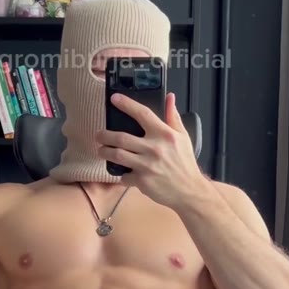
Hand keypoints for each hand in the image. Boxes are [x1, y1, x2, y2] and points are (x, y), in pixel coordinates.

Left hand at [96, 93, 205, 209]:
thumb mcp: (183, 137)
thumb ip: (173, 117)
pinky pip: (123, 176)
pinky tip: (122, 173)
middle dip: (105, 136)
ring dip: (105, 152)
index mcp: (164, 134)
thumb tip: (169, 97)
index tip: (114, 99)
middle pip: (121, 137)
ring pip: (117, 155)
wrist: (189, 191)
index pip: (142, 114)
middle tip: (99, 135)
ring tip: (102, 150)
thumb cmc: (185, 162)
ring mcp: (147, 166)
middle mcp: (154, 148)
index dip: (126, 105)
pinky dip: (121, 175)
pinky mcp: (142, 181)